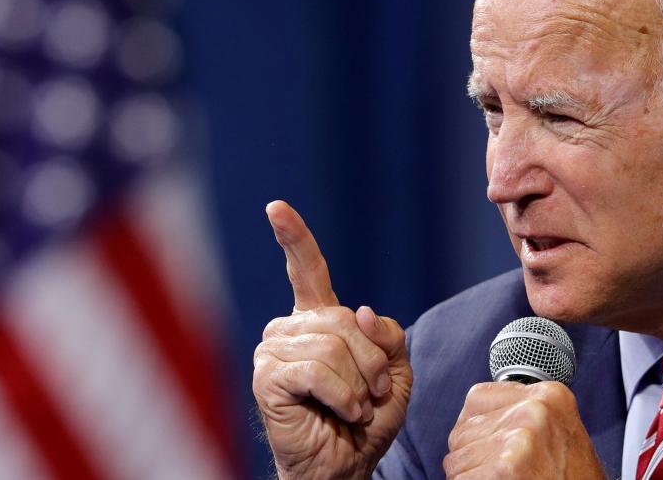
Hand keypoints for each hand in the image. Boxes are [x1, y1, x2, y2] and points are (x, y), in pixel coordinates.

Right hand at [252, 201, 412, 479]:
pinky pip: (319, 371)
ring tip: (356, 406)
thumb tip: (359, 311)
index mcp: (317, 321)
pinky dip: (343, 396)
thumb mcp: (394, 370)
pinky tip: (341, 412)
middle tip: (373, 393)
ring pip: (334, 346)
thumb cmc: (365, 420)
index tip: (276, 208)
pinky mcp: (267, 377)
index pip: (307, 271)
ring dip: (360, 383)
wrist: (345, 467)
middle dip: (373, 360)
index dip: (294, 238)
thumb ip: (385, 335)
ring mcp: (273, 351)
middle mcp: (289, 329)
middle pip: (346, 319)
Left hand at [443, 381, 604, 478]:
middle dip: (475, 454)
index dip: (479, 429)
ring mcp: (519, 439)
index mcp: (549, 396)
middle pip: (464, 428)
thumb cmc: (573, 478)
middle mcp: (535, 410)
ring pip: (457, 457)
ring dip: (472, 475)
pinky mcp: (504, 467)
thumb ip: (522, 415)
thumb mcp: (559, 432)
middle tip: (507, 472)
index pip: (478, 398)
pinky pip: (460, 478)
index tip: (497, 446)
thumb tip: (475, 416)